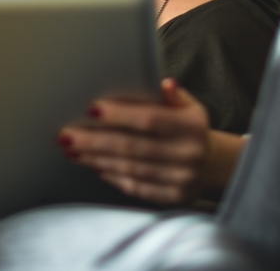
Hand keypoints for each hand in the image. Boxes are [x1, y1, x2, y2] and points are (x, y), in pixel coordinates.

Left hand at [59, 79, 245, 204]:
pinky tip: (93, 165)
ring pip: (129, 168)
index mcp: (192, 127)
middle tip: (67, 135)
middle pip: (132, 147)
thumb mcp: (189, 106)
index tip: (91, 109)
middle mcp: (188, 154)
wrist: (212, 164)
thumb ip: (172, 95)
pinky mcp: (170, 197)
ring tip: (73, 149)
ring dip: (96, 158)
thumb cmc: (189, 128)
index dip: (119, 115)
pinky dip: (111, 175)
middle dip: (95, 141)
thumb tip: (161, 82)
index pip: (150, 119)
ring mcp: (180, 179)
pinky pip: (134, 186)